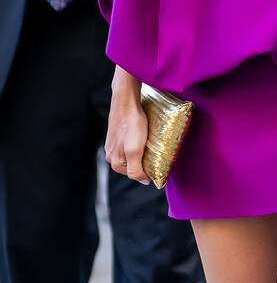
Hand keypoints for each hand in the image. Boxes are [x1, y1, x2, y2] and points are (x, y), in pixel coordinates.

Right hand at [105, 67, 150, 184]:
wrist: (126, 101)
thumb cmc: (132, 125)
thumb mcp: (134, 151)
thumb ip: (136, 170)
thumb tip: (144, 182)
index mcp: (114, 163)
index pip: (136, 175)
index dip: (148, 171)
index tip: (158, 162)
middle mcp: (111, 155)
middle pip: (133, 165)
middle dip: (145, 161)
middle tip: (156, 152)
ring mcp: (113, 144)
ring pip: (132, 155)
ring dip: (142, 152)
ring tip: (151, 143)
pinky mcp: (117, 134)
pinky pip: (130, 144)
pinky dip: (138, 143)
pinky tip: (144, 136)